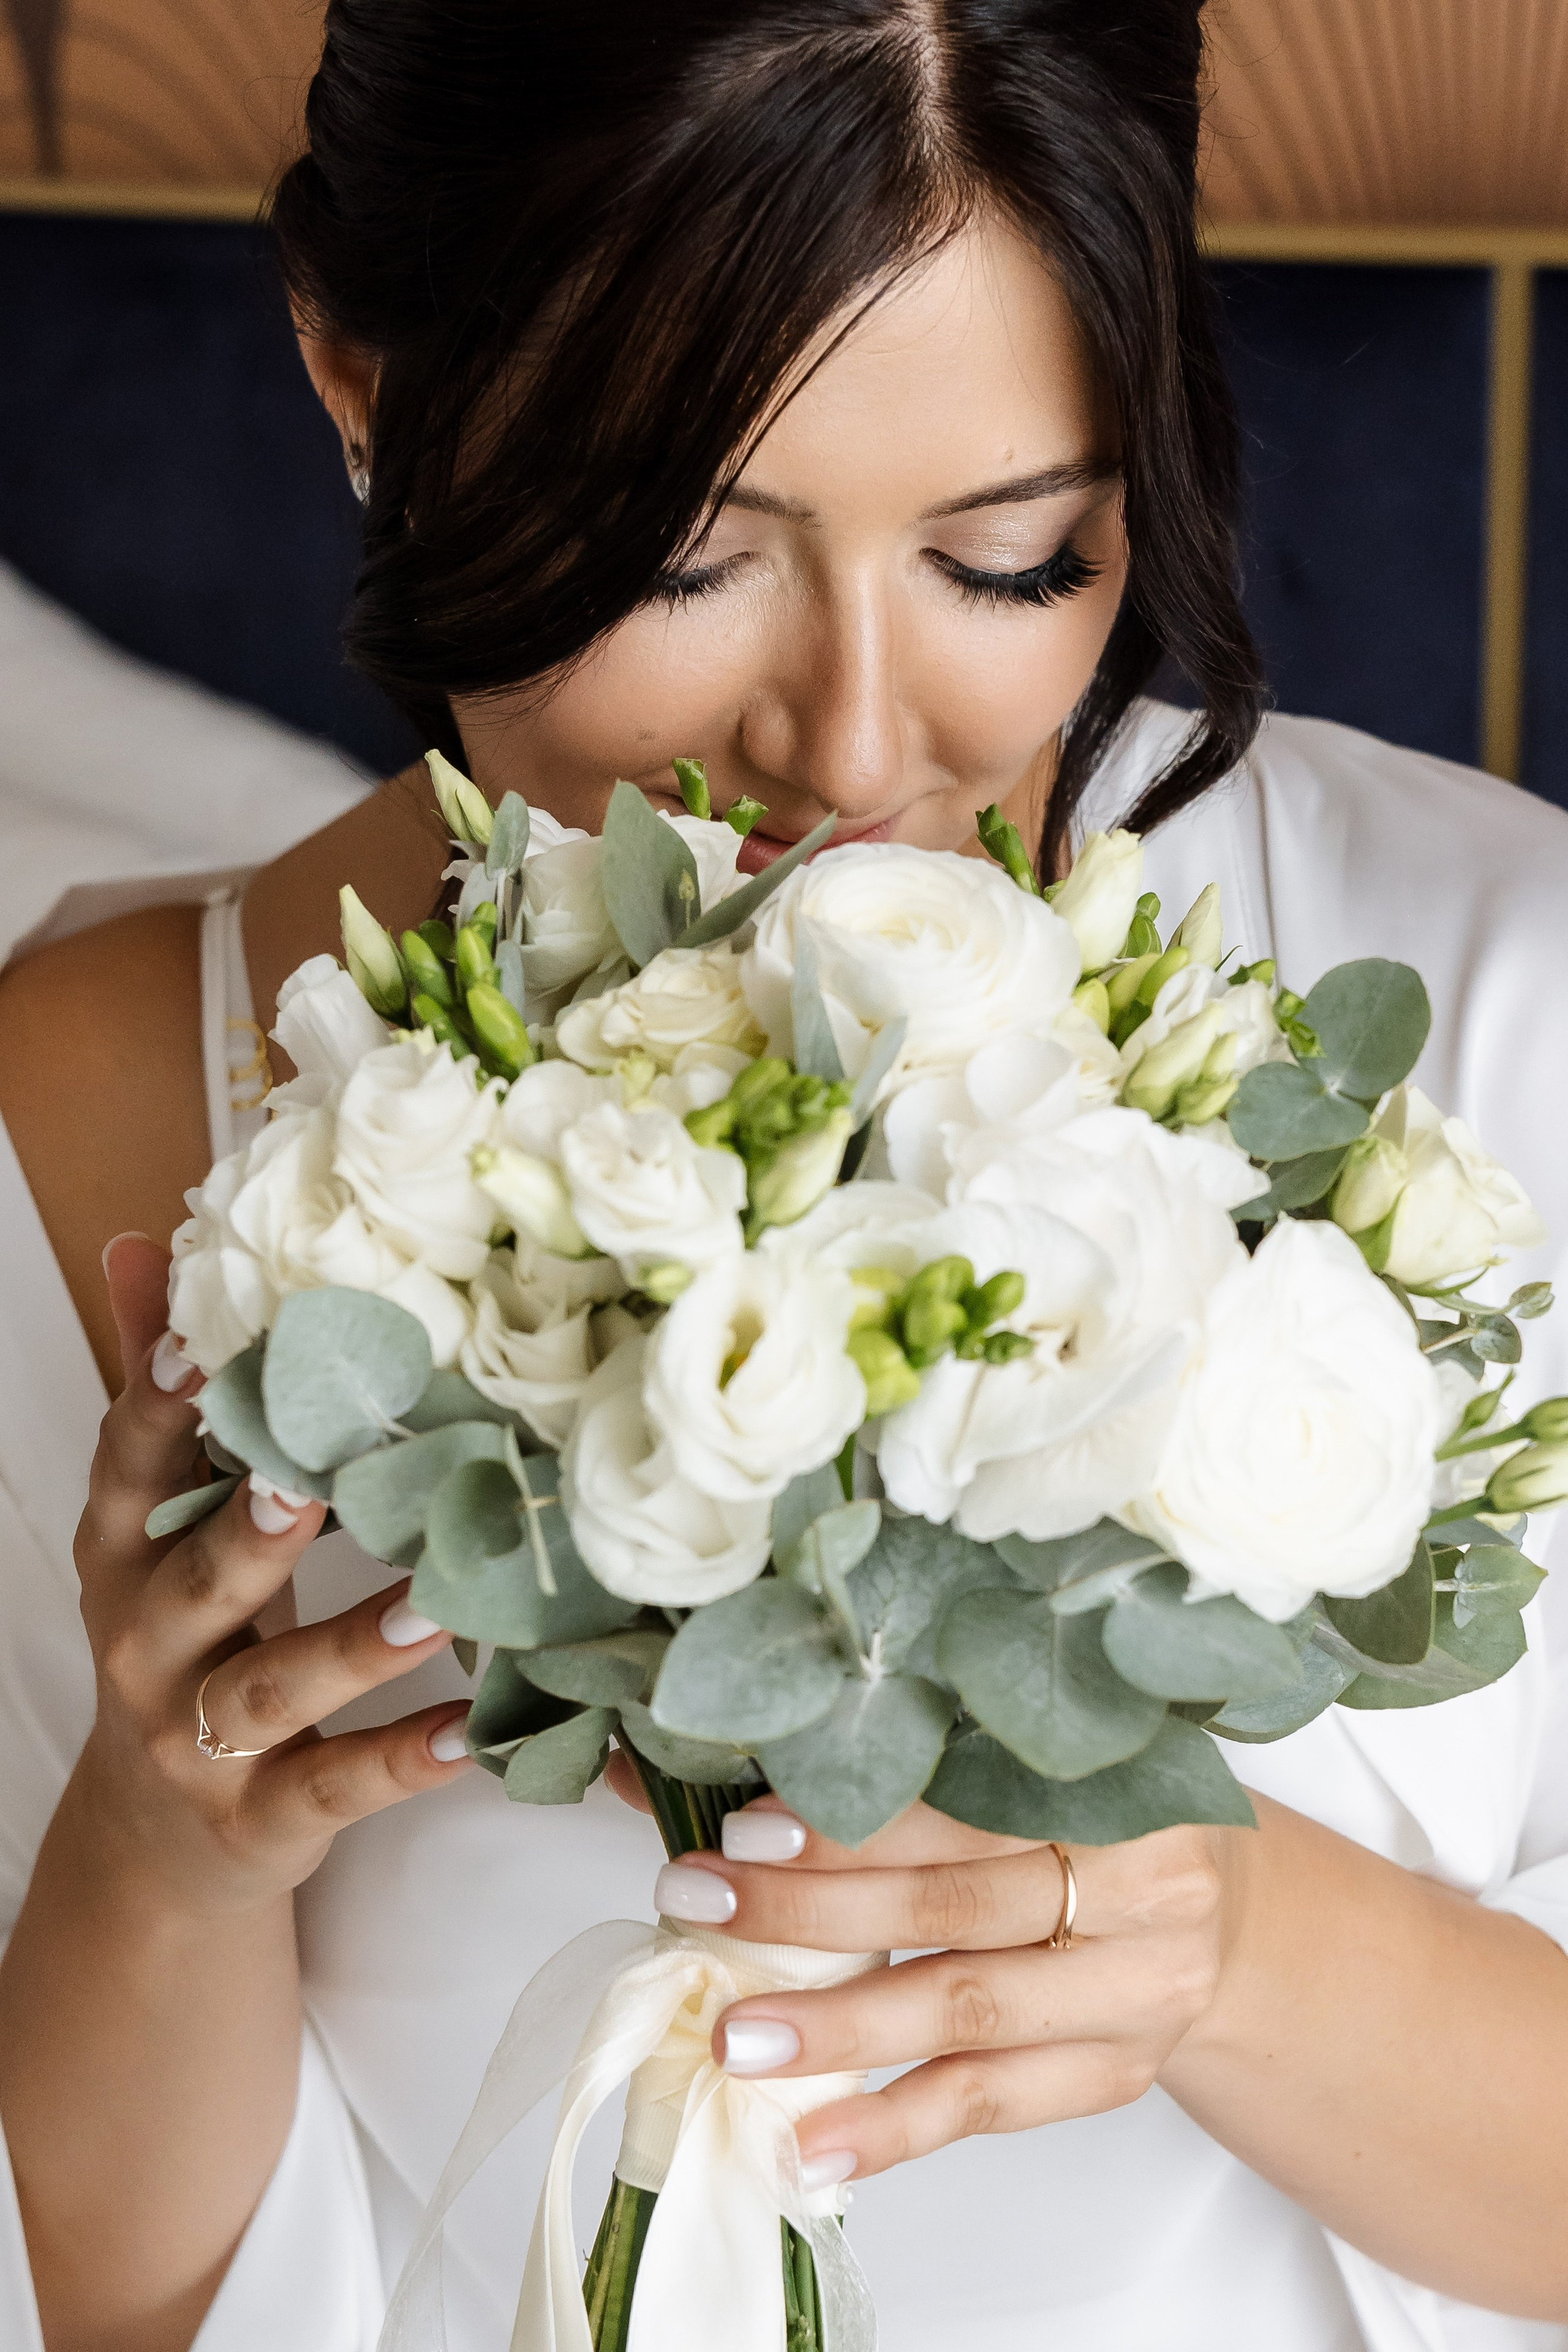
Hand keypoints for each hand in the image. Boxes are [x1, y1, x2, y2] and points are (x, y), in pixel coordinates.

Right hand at [74, 1234, 473, 1920]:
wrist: (157, 1845)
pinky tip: (468, 1730)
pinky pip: (332, 1788)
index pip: (128, 1470)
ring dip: (351, 1648)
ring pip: (270, 1689)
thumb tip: (141, 1243)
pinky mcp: (257, 1822)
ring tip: (435, 1604)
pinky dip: (399, 1761)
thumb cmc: (186, 1641)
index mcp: (125, 1557)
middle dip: (246, 1532)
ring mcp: (196, 1744)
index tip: (192, 1343)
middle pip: (192, 1583)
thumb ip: (164, 1394)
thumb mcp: (163, 1525)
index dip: (154, 1408)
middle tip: (309, 1478)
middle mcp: (148, 1647)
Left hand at [618, 1772, 1239, 2185]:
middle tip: (702, 1911)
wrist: (1221, 1910)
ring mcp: (1136, 1990)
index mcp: (1117, 1779)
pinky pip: (994, 2106)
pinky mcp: (1116, 2073)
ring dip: (842, 2030)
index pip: (966, 1802)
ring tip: (739, 2038)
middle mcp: (1143, 1885)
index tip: (744, 1829)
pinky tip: (816, 2140)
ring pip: (970, 2011)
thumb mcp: (1027, 1762)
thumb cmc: (1093, 1814)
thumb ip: (906, 1760)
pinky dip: (897, 2127)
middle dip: (815, 1914)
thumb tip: (697, 1758)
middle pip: (958, 1904)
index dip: (853, 1821)